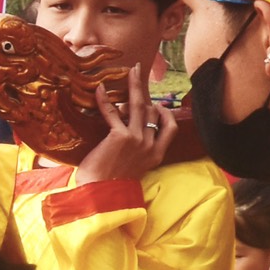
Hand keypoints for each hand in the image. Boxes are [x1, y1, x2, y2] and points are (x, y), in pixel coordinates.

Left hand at [75, 63, 175, 186]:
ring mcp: (137, 139)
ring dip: (134, 86)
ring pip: (139, 106)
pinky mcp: (120, 136)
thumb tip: (123, 143)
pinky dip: (106, 100)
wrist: (100, 197)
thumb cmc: (109, 187)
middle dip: (146, 92)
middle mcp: (150, 145)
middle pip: (153, 111)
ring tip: (130, 71)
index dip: (165, 113)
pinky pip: (113, 112)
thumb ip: (133, 155)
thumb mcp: (132, 170)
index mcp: (155, 155)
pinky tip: (100, 89)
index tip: (159, 106)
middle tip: (139, 74)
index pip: (169, 128)